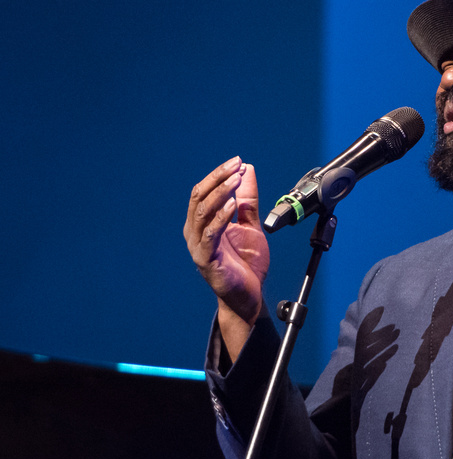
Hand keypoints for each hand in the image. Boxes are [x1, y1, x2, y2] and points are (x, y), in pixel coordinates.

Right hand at [184, 157, 269, 350]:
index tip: (238, 162)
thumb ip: (248, 199)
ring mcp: (198, 247)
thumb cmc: (246, 263)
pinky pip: (209, 235)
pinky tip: (233, 205)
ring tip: (235, 181)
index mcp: (202, 223)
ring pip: (202, 213)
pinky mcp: (206, 260)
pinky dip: (220, 218)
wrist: (249, 296)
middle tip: (236, 166)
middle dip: (218, 178)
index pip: (203, 191)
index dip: (218, 175)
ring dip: (220, 194)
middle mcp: (195, 232)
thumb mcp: (250, 224)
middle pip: (198, 197)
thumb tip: (247, 170)